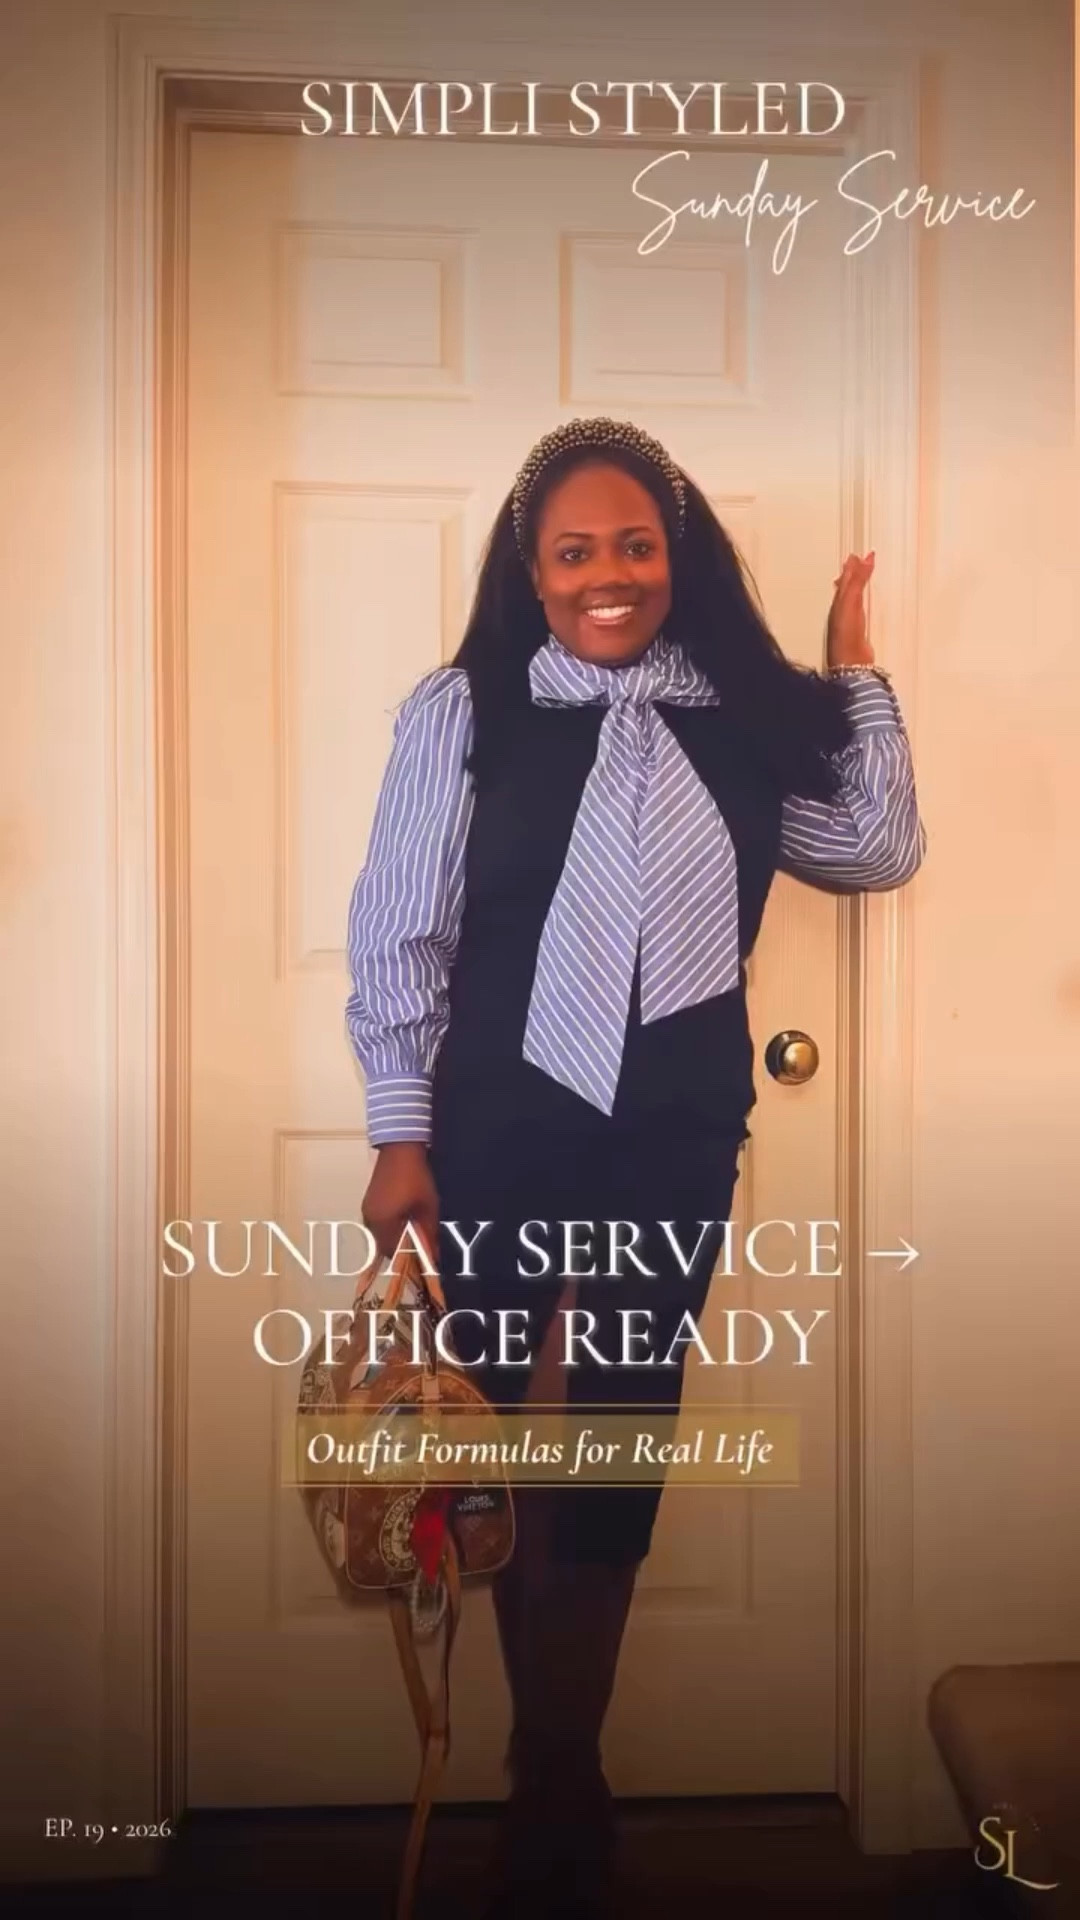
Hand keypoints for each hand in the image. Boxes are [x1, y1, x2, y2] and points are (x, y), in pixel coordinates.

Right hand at [362, 1142, 439, 1268]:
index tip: (423, 1265)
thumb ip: (429, 1234)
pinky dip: (390, 1229)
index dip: (408, 1262)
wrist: (400, 1147)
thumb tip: (434, 1257)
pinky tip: (405, 1221)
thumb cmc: (416, 1177)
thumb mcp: (428, 1207)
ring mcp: (367, 1211)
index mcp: (383, 1223)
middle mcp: (370, 1220)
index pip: (393, 1254)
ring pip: (381, 1237)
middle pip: (385, 1248)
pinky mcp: (369, 1203)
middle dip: (402, 1252)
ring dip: (396, 1240)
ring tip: (415, 1234)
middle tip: (421, 1249)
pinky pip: (378, 1225)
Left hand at [827, 551, 875, 667]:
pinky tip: (865, 604)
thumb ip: (858, 581)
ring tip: (862, 577)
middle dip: (852, 574)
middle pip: (847, 587)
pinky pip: (862, 611)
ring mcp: (851, 622)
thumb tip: (863, 559)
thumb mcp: (851, 602)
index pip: (846, 578)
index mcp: (838, 602)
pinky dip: (864, 602)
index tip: (859, 554)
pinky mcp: (860, 632)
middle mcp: (842, 611)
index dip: (853, 566)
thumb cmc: (846, 636)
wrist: (851, 663)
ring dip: (857, 587)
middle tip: (857, 561)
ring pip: (854, 599)